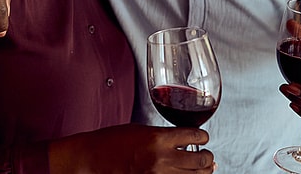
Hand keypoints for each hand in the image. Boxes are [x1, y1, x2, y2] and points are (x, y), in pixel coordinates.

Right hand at [49, 124, 214, 173]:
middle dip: (208, 157)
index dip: (203, 136)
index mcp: (157, 138)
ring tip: (204, 167)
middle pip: (201, 160)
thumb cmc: (111, 142)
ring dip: (203, 170)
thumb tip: (182, 142)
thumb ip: (162, 136)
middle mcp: (161, 158)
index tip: (203, 138)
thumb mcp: (139, 130)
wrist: (92, 158)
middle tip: (208, 155)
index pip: (194, 136)